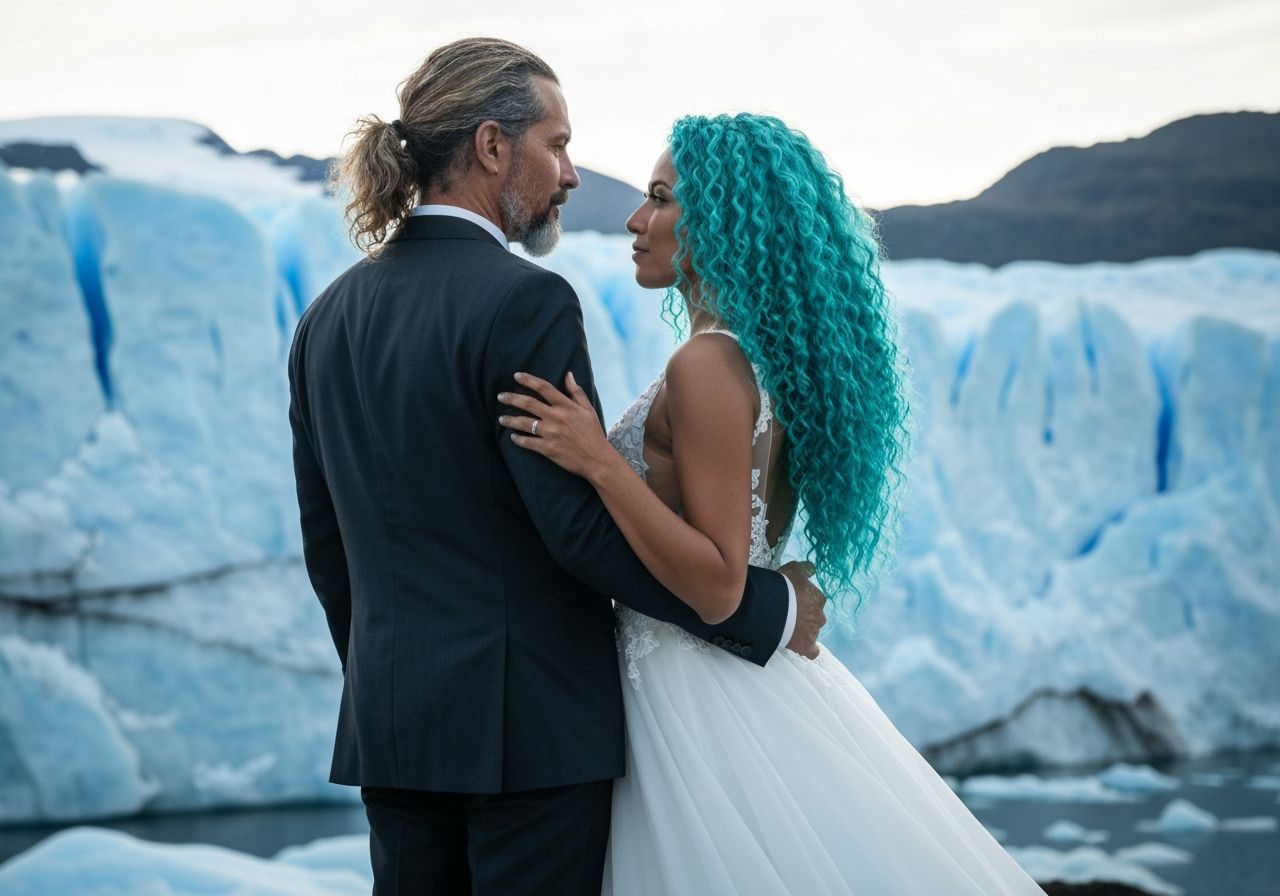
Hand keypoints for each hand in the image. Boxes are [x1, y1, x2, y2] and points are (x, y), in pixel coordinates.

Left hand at [499, 371, 614, 479]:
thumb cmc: (594, 433)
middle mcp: (556, 417)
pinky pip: (528, 442)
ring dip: (510, 420)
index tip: (516, 375)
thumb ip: (576, 392)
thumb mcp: (588, 409)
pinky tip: (513, 437)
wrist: (597, 459)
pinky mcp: (548, 449)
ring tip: (501, 419)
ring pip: (525, 423)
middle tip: (500, 396)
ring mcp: (551, 433)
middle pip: (529, 403)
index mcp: (565, 406)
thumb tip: (568, 374)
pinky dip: (519, 439)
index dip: (529, 380)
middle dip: (512, 398)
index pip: (544, 388)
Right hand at [780, 561, 825, 658]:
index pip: (815, 599)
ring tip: (787, 627)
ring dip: (804, 629)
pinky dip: (808, 649)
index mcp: (818, 598)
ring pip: (812, 631)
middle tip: (788, 613)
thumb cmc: (782, 587)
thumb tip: (813, 568)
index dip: (803, 599)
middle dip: (805, 615)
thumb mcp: (794, 569)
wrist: (771, 608)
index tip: (792, 599)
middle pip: (815, 616)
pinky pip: (812, 652)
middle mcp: (820, 615)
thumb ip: (806, 568)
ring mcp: (814, 632)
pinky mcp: (805, 646)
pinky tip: (800, 646)